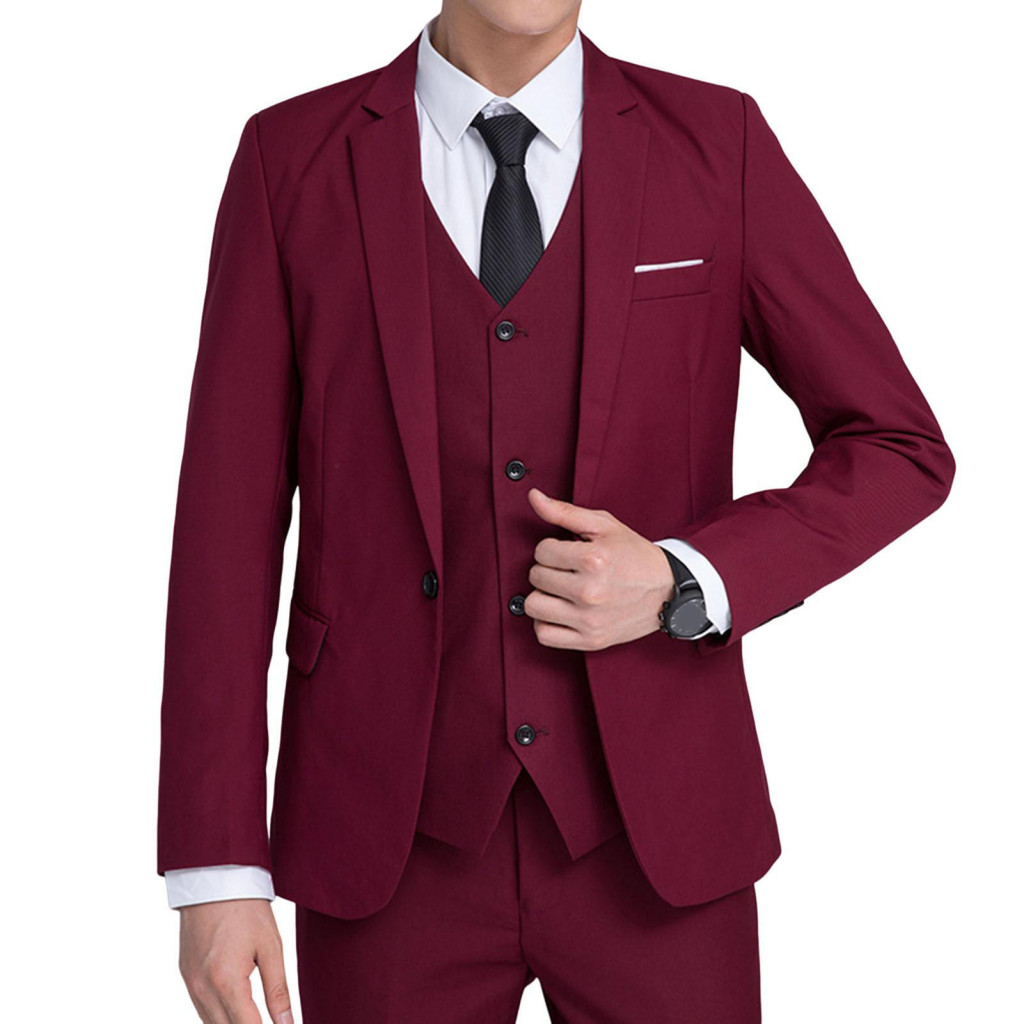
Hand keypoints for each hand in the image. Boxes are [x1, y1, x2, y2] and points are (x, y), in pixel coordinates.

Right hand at [178, 899, 292, 1023]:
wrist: (214, 879)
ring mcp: (190, 984)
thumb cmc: (247, 909)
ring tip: (256, 1015)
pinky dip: (220, 1016)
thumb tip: (288, 1023)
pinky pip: (202, 1010)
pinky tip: (237, 1010)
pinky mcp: (185, 976)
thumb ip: (278, 990)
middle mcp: (202, 989)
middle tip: (274, 1020)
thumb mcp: (271, 947)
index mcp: (226, 981)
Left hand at [524, 487, 675, 650]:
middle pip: (535, 577)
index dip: (552, 548)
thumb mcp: (604, 525)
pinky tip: (560, 610)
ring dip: (543, 596)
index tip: (568, 551)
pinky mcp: (590, 640)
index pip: (541, 551)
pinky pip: (544, 635)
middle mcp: (590, 592)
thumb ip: (564, 512)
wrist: (667, 589)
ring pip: (534, 606)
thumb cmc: (633, 555)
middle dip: (548, 569)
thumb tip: (533, 496)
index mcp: (594, 560)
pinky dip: (546, 622)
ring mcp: (589, 619)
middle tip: (567, 570)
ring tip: (560, 590)